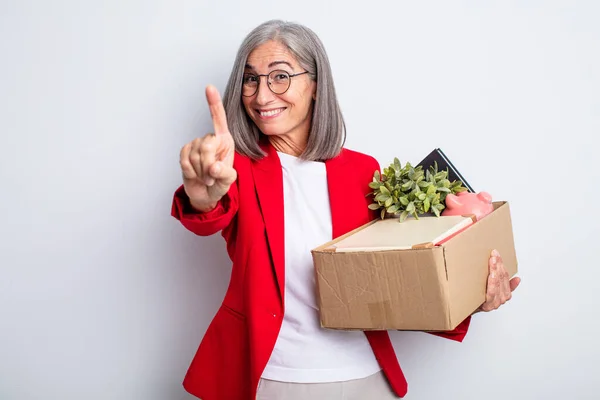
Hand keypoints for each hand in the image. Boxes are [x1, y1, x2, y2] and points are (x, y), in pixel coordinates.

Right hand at [179, 85, 236, 211]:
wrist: (205, 194)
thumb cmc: (220, 184)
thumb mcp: (228, 181)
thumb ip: (225, 174)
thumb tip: (214, 167)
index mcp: (225, 141)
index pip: (219, 120)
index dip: (214, 104)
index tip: (209, 87)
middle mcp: (211, 139)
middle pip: (206, 146)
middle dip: (208, 165)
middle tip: (212, 177)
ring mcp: (196, 145)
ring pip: (194, 155)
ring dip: (200, 172)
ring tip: (206, 178)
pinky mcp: (185, 152)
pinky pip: (184, 160)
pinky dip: (191, 171)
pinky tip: (196, 175)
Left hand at [476, 249, 520, 312]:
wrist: (467, 310)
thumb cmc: (480, 298)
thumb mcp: (493, 290)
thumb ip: (506, 285)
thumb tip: (518, 279)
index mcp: (505, 293)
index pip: (505, 276)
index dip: (501, 264)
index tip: (496, 253)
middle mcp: (502, 298)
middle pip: (502, 278)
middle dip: (498, 265)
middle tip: (494, 255)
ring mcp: (495, 302)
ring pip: (497, 284)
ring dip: (495, 271)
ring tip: (493, 262)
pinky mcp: (487, 306)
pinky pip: (491, 293)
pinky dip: (492, 283)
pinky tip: (492, 276)